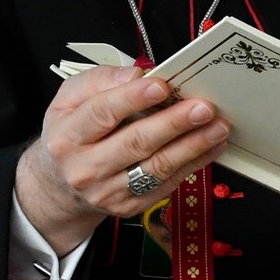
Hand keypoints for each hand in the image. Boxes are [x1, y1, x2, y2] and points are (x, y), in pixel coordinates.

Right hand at [14, 65, 229, 254]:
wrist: (60, 186)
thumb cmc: (73, 134)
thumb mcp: (69, 101)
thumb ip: (99, 80)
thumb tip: (136, 74)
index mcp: (68, 137)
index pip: (102, 113)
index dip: (133, 98)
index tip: (162, 85)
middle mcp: (86, 168)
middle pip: (135, 142)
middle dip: (174, 123)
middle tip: (204, 107)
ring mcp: (108, 191)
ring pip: (157, 167)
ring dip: (194, 145)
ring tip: (219, 126)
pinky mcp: (130, 205)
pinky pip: (168, 183)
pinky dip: (196, 163)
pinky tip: (214, 146)